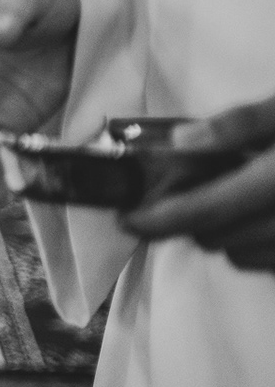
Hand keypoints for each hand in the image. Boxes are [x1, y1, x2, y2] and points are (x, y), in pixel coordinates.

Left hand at [125, 96, 274, 268]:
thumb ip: (242, 124)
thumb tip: (180, 141)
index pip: (206, 210)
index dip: (159, 219)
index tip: (126, 219)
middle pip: (218, 238)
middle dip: (192, 221)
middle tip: (186, 195)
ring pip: (243, 256)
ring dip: (224, 235)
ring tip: (231, 200)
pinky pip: (268, 263)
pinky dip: (254, 246)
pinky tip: (257, 216)